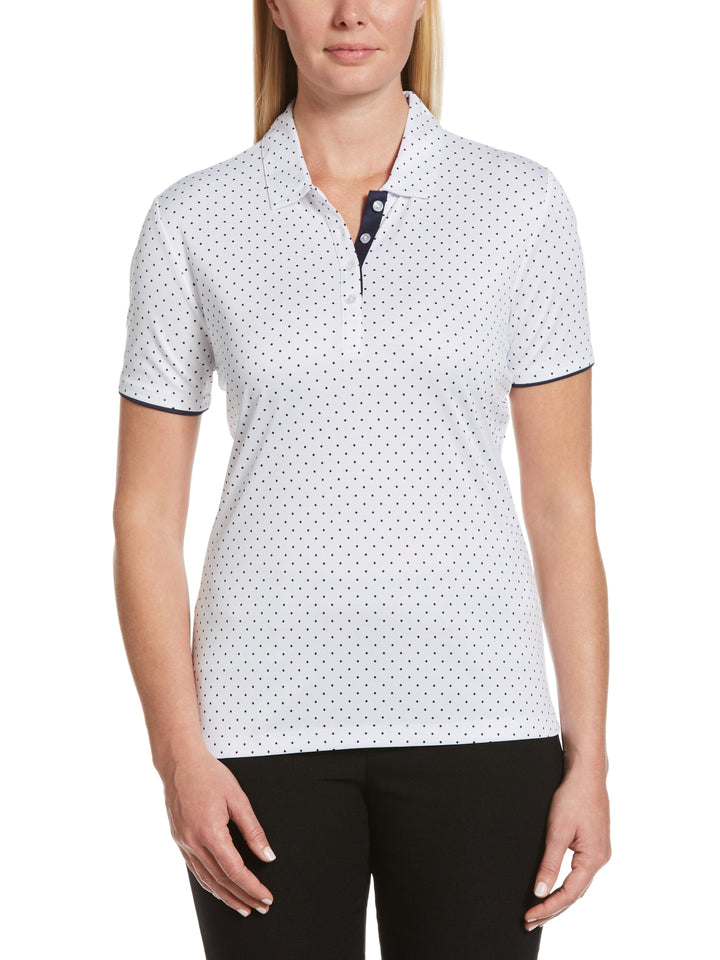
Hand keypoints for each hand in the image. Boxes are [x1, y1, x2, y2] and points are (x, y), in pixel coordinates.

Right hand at [161, 748, 276, 915]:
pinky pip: (195, 870)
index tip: (265, 897)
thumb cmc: (208, 775)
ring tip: (242, 907)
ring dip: (226, 897)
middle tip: (260, 907)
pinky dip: (210, 884)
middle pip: (221, 881)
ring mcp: (183, 843)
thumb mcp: (238, 798)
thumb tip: (267, 855)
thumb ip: (254, 830)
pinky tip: (219, 889)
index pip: (235, 871)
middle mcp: (194, 842)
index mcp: (210, 832)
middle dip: (243, 897)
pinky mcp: (179, 841)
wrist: (179, 762)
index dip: (252, 887)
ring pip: (206, 880)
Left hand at [524, 766, 610, 930]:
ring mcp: (599, 853)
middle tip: (530, 922)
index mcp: (594, 859)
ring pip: (578, 886)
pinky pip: (580, 874)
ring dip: (559, 900)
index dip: (548, 908)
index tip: (530, 916)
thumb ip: (549, 863)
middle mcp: (600, 859)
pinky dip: (566, 885)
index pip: (568, 894)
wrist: (587, 774)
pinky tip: (555, 889)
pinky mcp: (594, 846)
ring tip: (539, 912)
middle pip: (575, 895)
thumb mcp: (557, 831)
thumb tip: (541, 891)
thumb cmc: (573, 797)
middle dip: (552, 910)